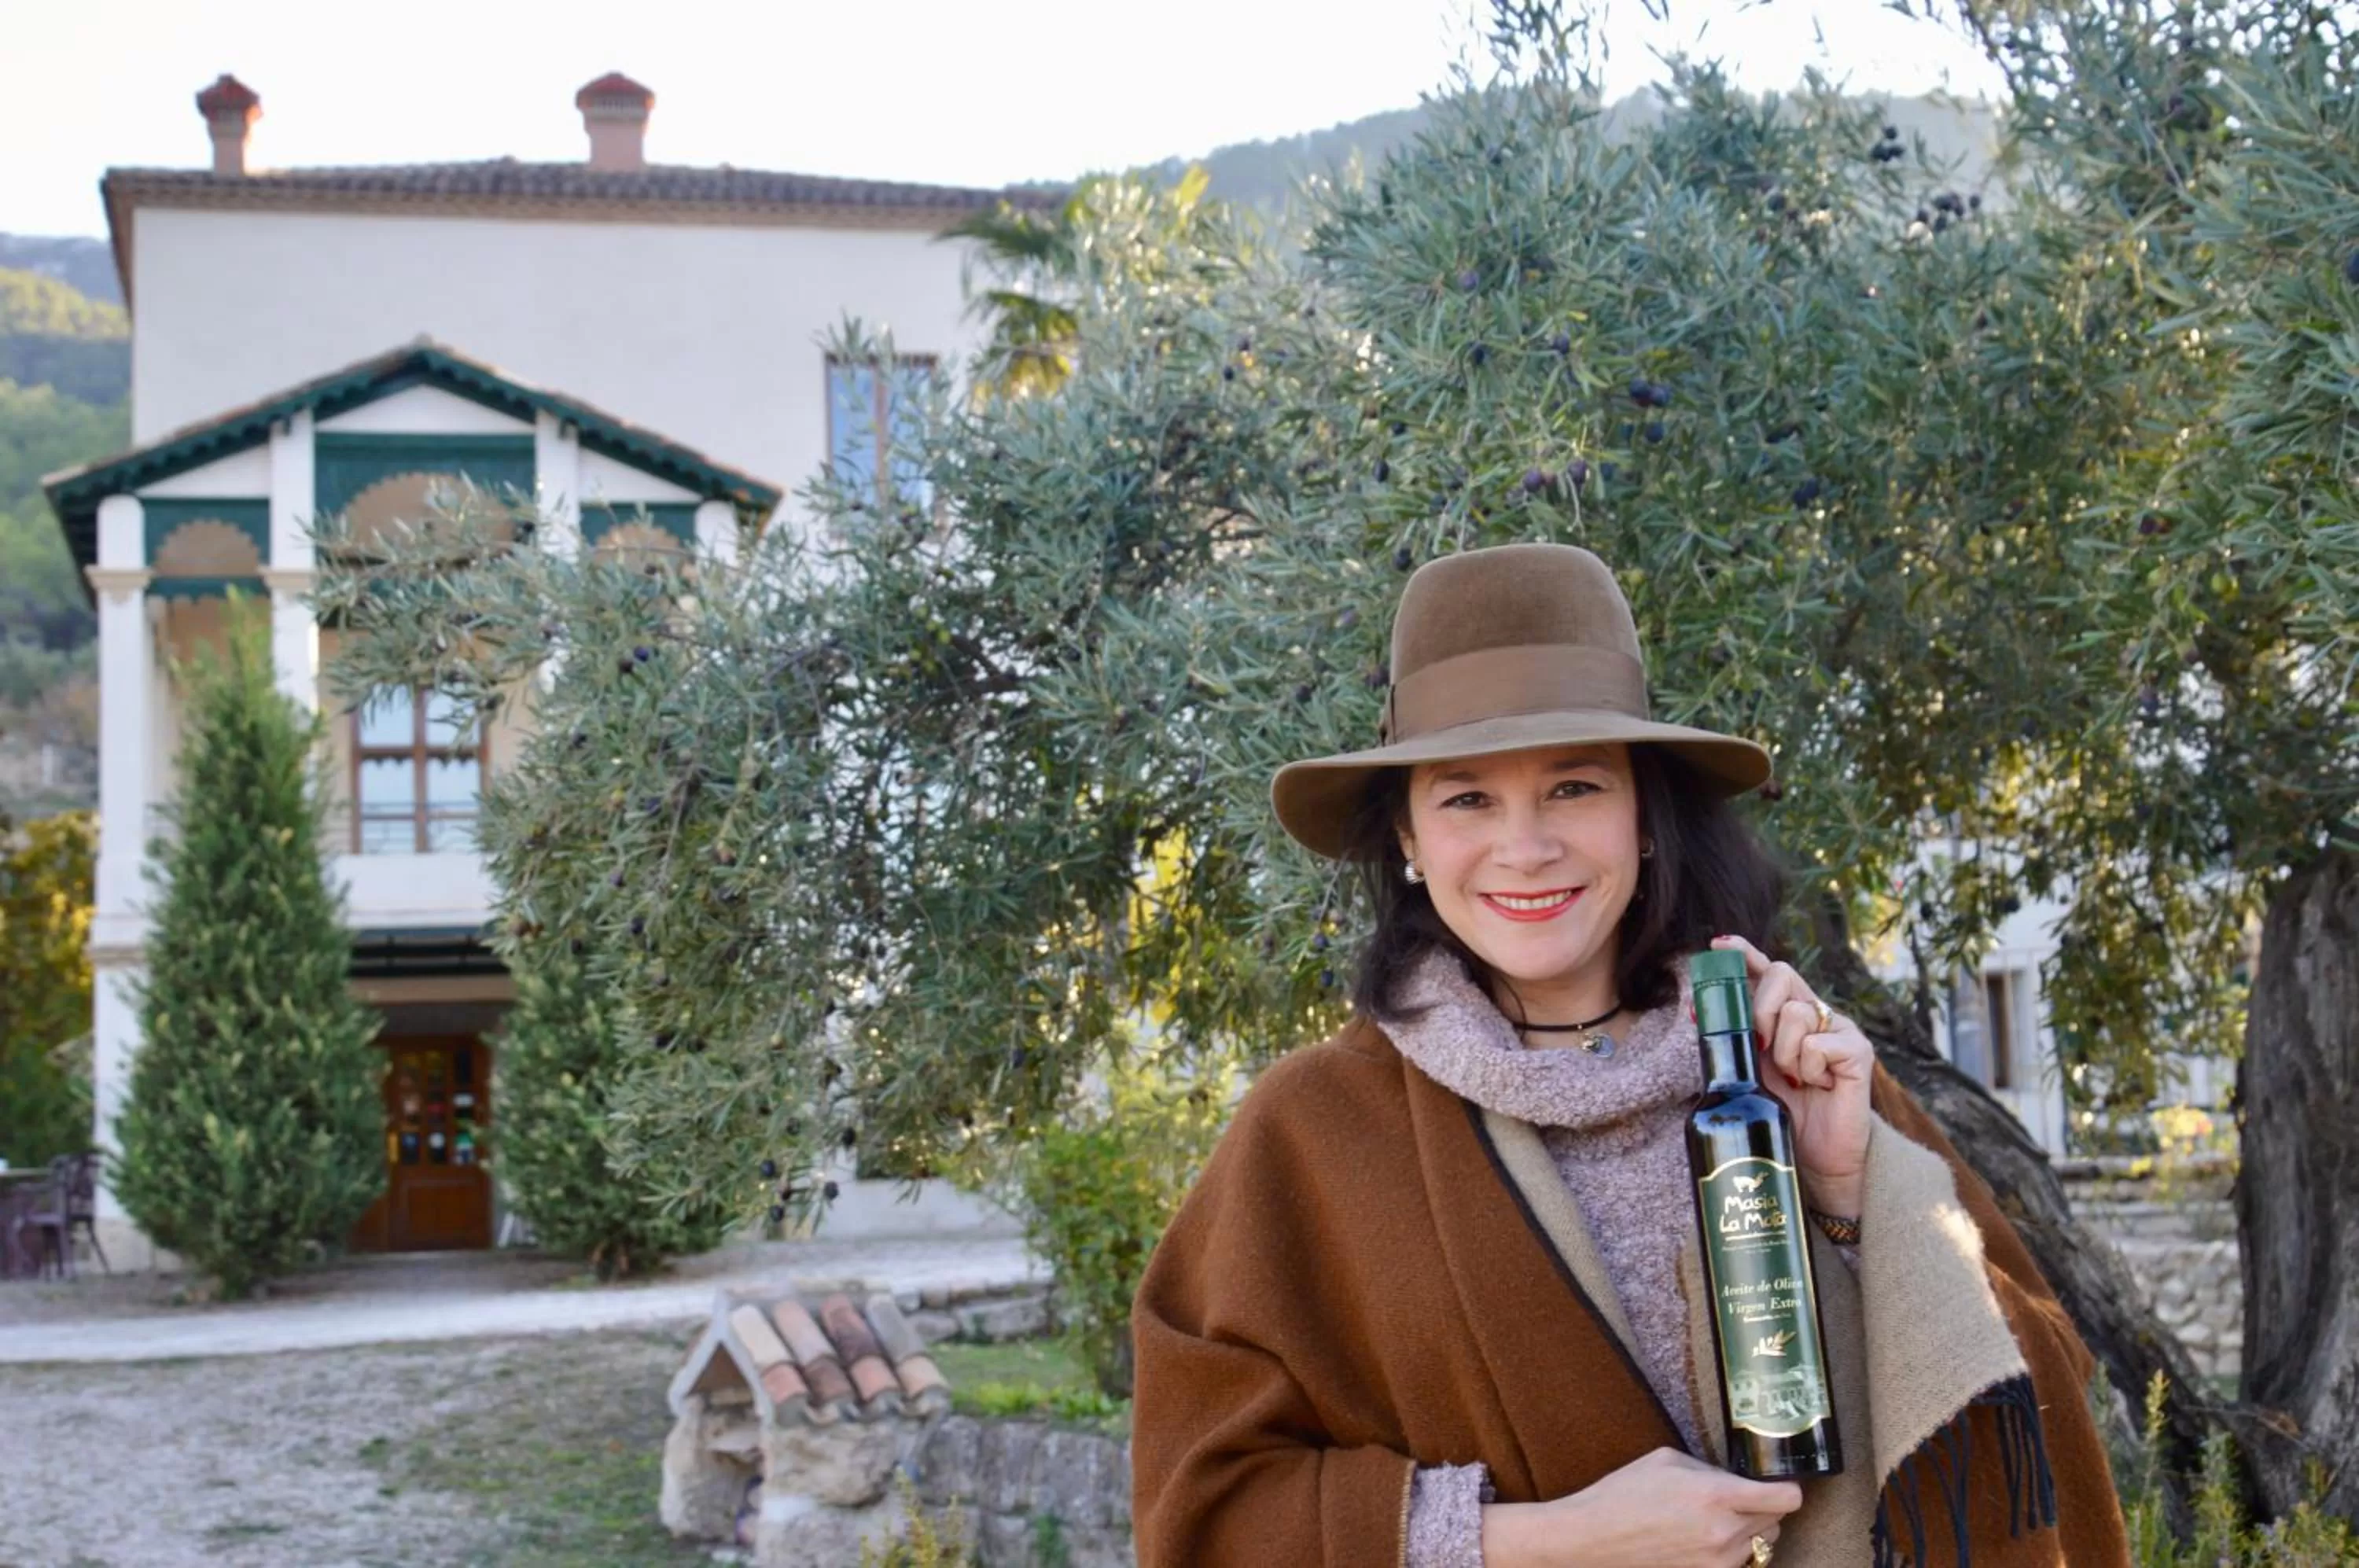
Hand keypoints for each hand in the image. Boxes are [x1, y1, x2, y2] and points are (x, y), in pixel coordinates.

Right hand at [1480, 1447, 1799, 1567]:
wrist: (1593, 1537)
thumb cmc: (1625, 1493)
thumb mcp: (1667, 1461)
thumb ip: (1710, 1470)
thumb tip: (1735, 1480)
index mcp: (1717, 1495)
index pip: (1786, 1499)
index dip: (1786, 1489)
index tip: (1775, 1484)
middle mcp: (1724, 1533)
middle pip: (1777, 1522)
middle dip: (1764, 1507)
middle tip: (1738, 1498)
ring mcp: (1717, 1562)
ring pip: (1762, 1545)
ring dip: (1750, 1531)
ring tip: (1717, 1519)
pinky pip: (1740, 1563)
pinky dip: (1733, 1550)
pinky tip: (1707, 1538)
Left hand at [1708, 934, 1873, 1215]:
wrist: (1822, 1156)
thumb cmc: (1787, 1112)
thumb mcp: (1752, 1070)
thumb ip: (1737, 1038)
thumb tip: (1697, 1010)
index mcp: (1788, 1014)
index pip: (1767, 971)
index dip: (1745, 954)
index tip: (1719, 945)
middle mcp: (1815, 1013)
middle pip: (1780, 974)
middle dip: (1758, 1008)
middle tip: (1761, 1047)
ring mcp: (1840, 1029)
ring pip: (1794, 1013)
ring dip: (1783, 1052)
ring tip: (1796, 1080)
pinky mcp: (1858, 1050)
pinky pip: (1817, 1043)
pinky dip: (1808, 1068)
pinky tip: (1819, 1085)